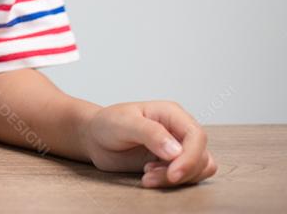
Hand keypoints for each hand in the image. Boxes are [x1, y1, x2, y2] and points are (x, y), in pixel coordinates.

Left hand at [78, 101, 216, 187]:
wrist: (95, 138)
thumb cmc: (107, 124)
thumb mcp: (123, 123)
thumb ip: (150, 133)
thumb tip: (176, 151)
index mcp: (171, 113)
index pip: (196, 136)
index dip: (190, 158)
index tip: (173, 174)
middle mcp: (179, 129)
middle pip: (200, 156)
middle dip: (179, 171)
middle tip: (149, 175)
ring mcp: (179, 147)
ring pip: (199, 169)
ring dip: (176, 178)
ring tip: (147, 175)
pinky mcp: (173, 163)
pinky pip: (189, 177)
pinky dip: (173, 182)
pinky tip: (150, 176)